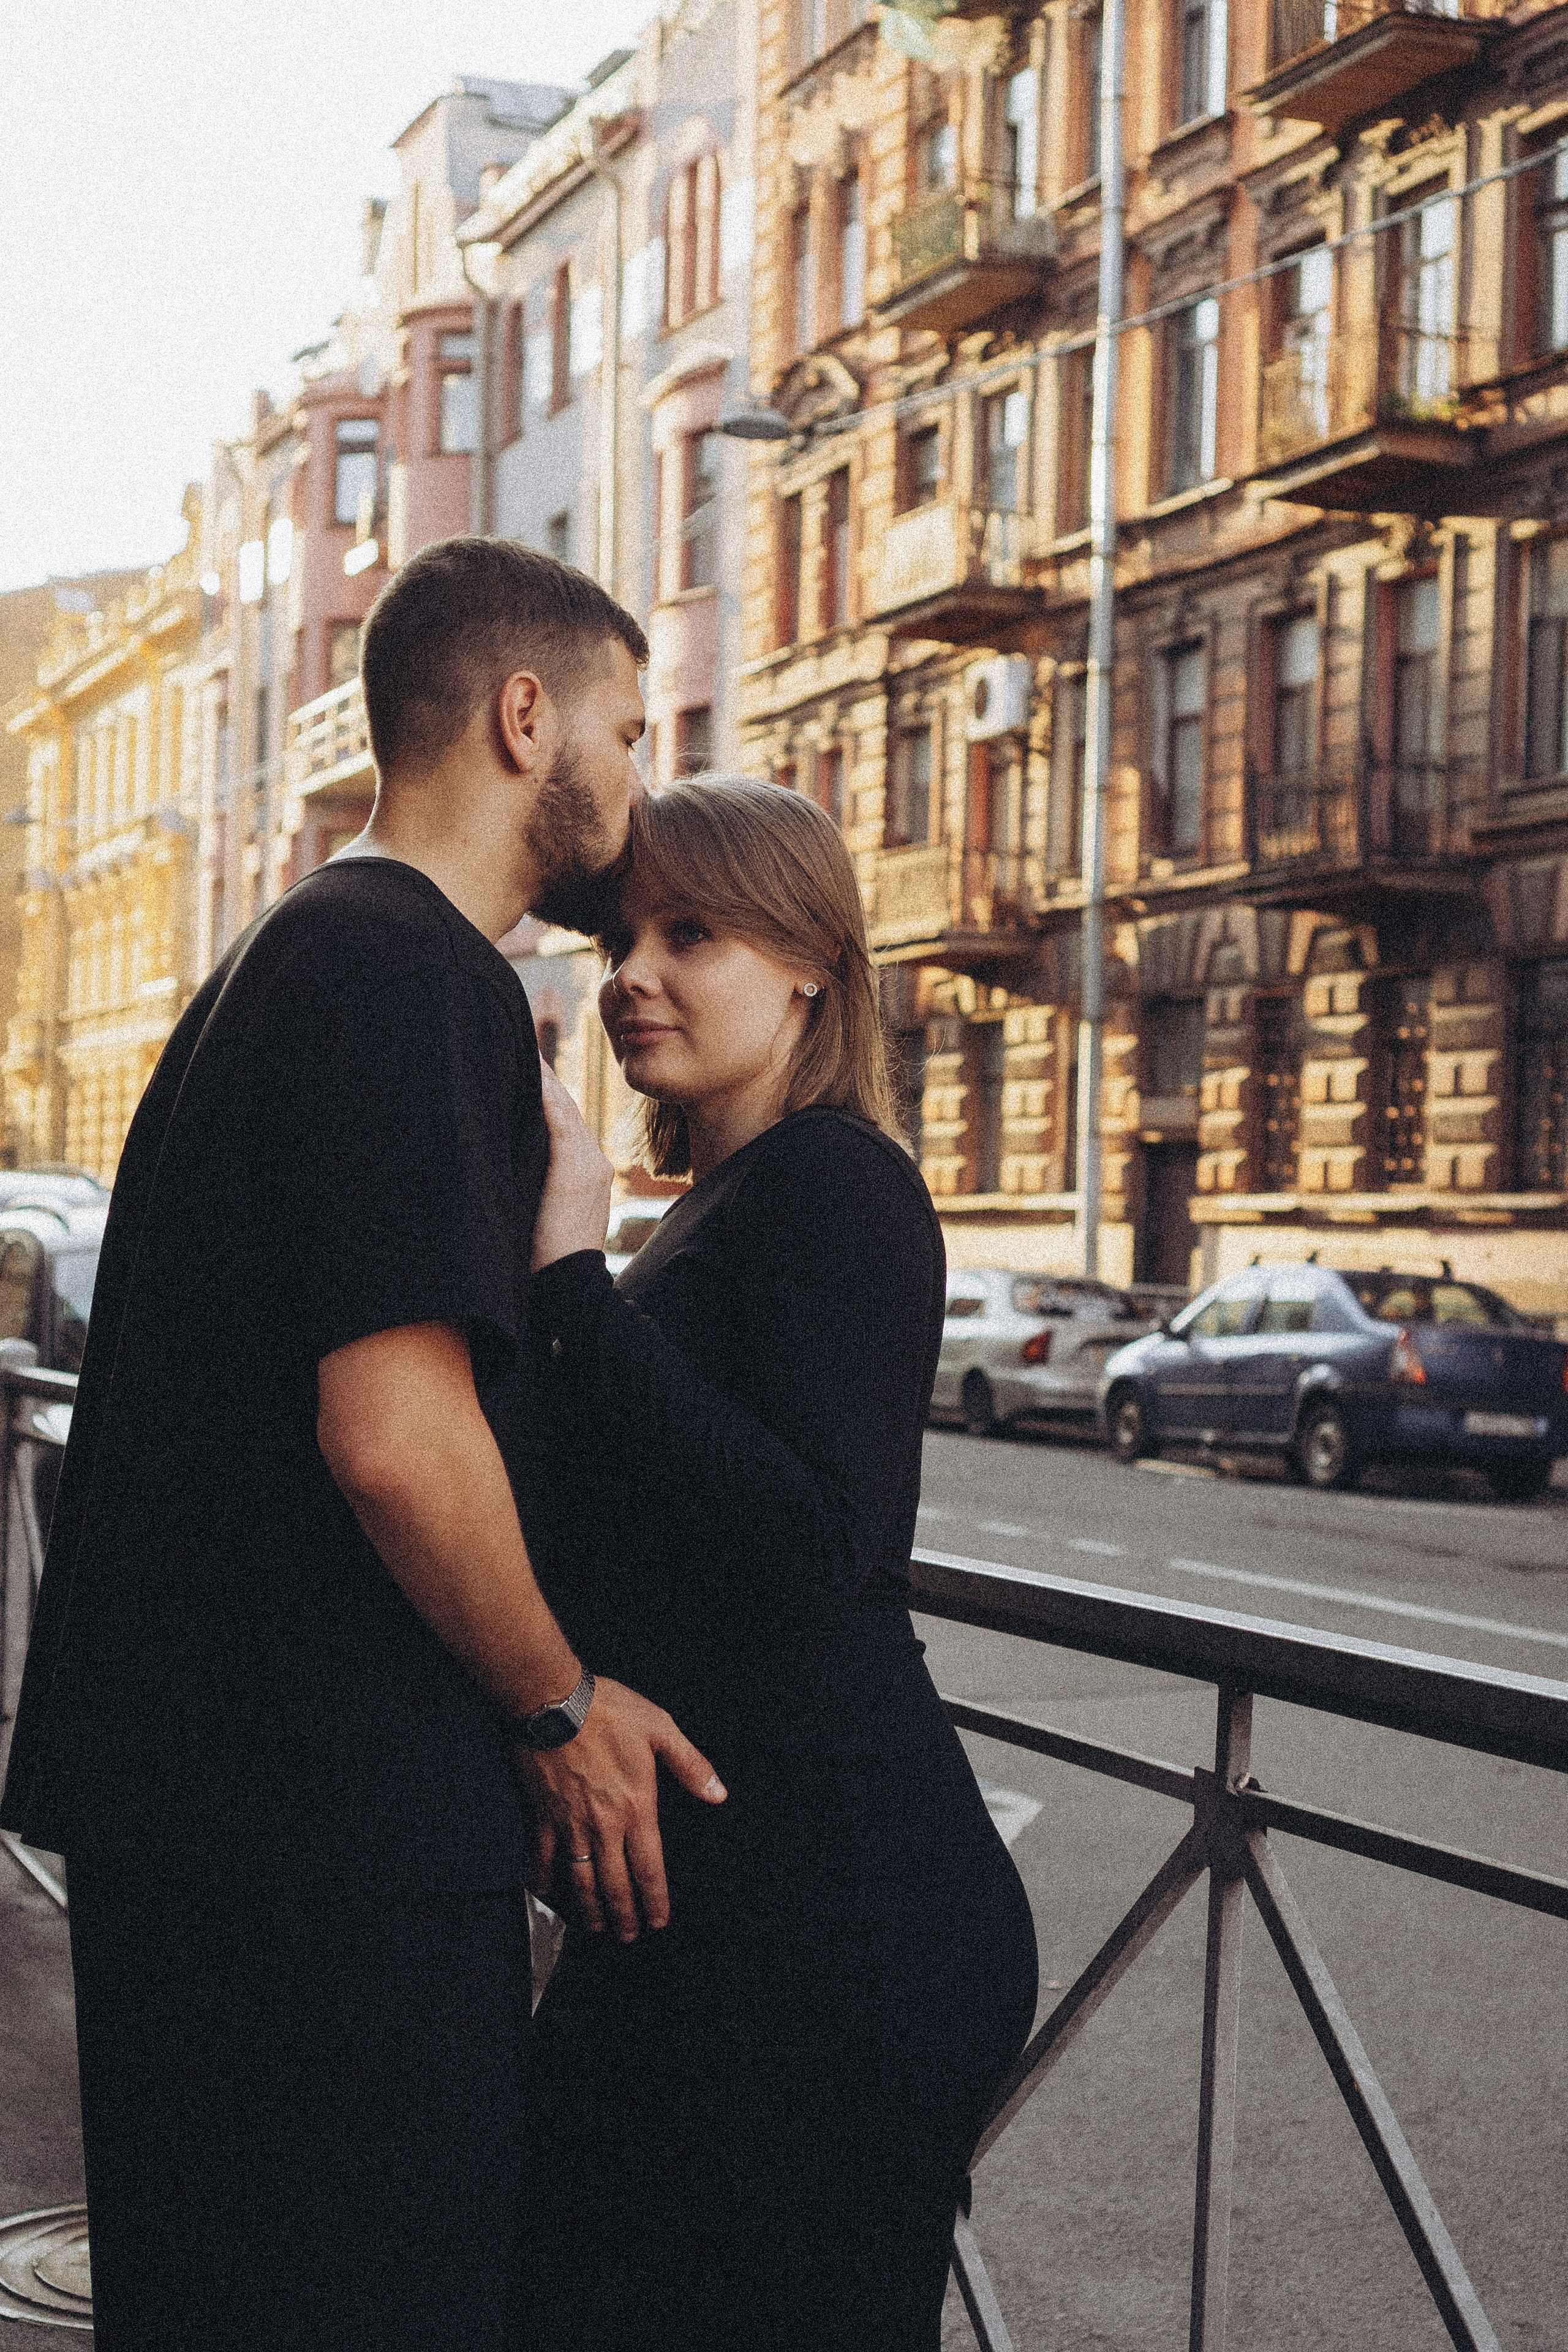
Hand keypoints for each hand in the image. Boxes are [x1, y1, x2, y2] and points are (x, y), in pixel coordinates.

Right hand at [517, 1676, 725, 1938]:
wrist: (553, 1701)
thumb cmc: (608, 1711)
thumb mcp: (661, 1729)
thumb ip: (690, 1765)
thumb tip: (718, 1794)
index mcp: (637, 1806)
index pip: (649, 1868)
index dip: (655, 1900)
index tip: (658, 1921)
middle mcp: (604, 1825)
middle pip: (616, 1884)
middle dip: (624, 1915)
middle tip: (629, 1936)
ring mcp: (570, 1824)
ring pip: (581, 1880)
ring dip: (590, 1908)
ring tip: (596, 1927)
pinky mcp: (542, 1816)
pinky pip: (543, 1858)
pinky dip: (545, 1880)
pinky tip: (548, 1893)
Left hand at [532, 1059, 614, 1271]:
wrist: (569, 1289)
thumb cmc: (546, 1258)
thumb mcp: (544, 1211)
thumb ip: (538, 1175)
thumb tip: (508, 1150)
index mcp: (584, 1168)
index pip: (562, 1117)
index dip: (543, 1088)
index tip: (523, 1062)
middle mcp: (591, 1161)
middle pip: (563, 1106)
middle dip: (541, 1075)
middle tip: (513, 1041)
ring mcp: (588, 1165)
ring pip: (563, 1109)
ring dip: (541, 1079)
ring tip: (515, 1048)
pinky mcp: (576, 1172)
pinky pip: (561, 1124)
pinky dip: (546, 1098)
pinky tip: (531, 1074)